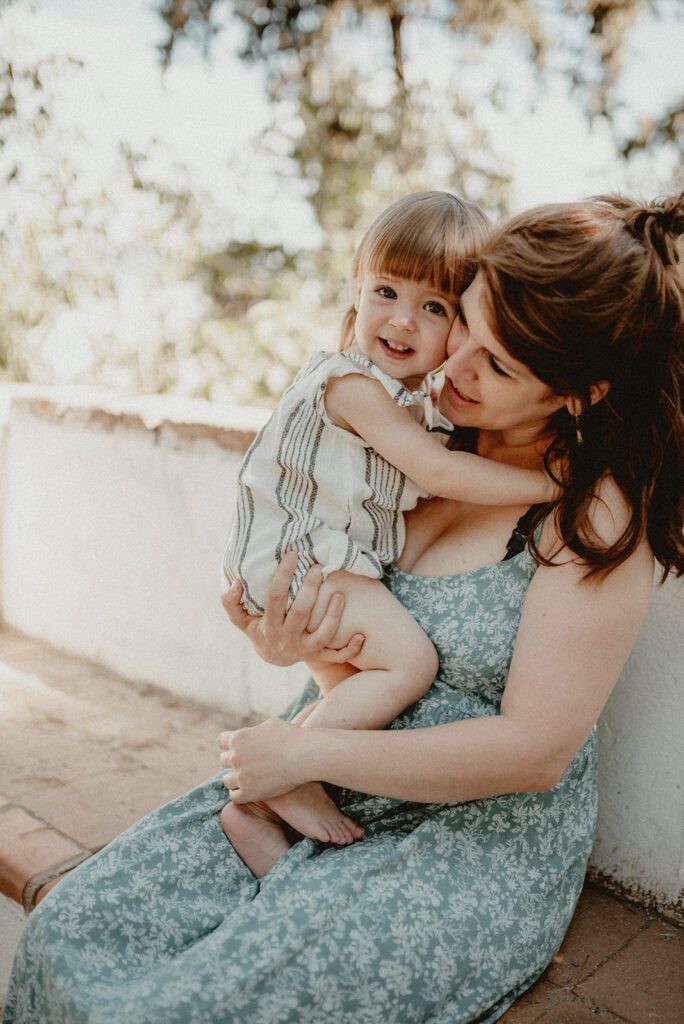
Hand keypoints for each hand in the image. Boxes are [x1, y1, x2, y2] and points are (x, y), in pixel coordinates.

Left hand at [218, 718, 311, 802]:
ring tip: (250, 779)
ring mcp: (240, 776)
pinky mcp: (248, 793)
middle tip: (248, 764)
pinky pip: (234, 796)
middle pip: (223, 760)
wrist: (305, 756)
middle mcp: (235, 756)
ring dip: (236, 779)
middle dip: (234, 761)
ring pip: (227, 780)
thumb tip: (251, 735)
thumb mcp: (270, 725)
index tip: (239, 749)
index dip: (229, 745)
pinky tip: (251, 790)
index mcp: (238, 737)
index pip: (221, 741)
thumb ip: (255, 732)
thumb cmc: (292, 737)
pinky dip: (240, 793)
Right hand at [221, 551, 364, 666]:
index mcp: (268, 626)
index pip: (275, 598)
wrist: (274, 657)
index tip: (293, 555)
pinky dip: (351, 649)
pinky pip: (337, 656)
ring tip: (341, 595)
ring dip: (333, 616)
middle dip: (311, 590)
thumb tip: (236, 583)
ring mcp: (305, 649)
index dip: (283, 576)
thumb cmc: (258, 629)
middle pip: (300, 613)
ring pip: (322, 635)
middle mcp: (287, 638)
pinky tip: (363, 635)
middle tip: (319, 568)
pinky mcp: (319, 656)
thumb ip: (231, 602)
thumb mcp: (241, 619)